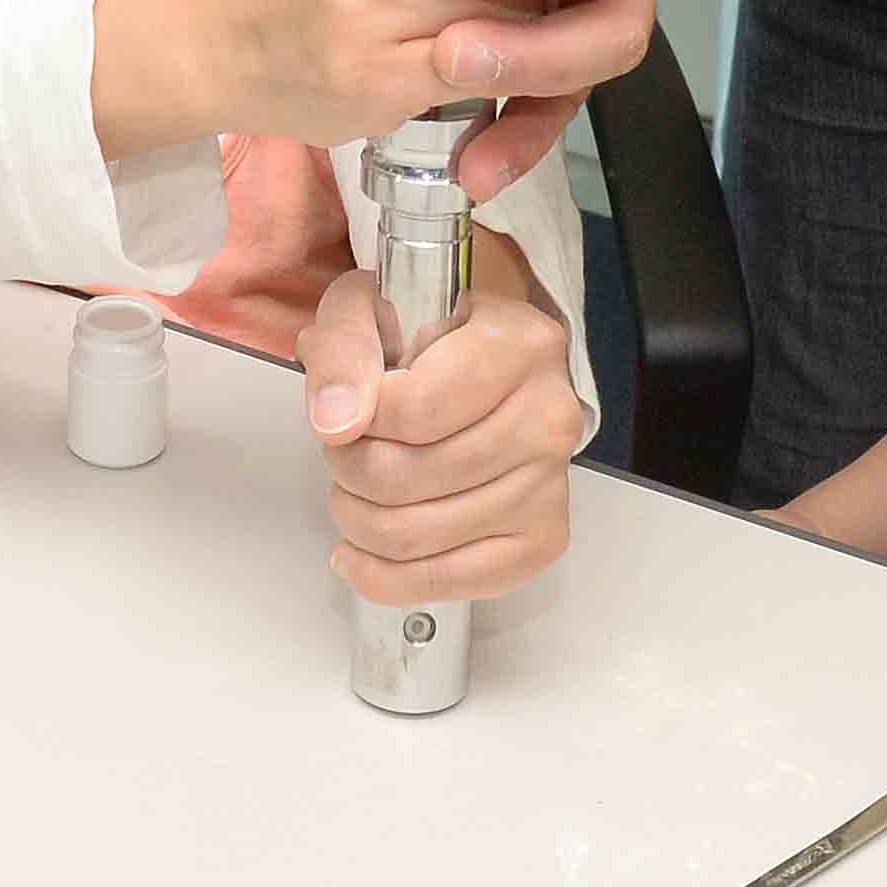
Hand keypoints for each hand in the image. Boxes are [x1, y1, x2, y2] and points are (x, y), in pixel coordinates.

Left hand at [299, 248, 578, 604]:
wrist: (489, 358)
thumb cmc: (431, 329)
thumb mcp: (371, 304)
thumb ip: (345, 347)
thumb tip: (337, 421)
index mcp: (519, 344)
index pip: (414, 411)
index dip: (358, 420)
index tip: (348, 408)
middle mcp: (548, 416)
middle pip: (409, 478)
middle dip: (348, 468)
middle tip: (343, 448)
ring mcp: (550, 483)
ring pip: (419, 535)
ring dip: (358, 519)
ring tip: (353, 489)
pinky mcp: (541, 538)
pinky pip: (452, 582)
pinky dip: (388, 578)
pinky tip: (361, 552)